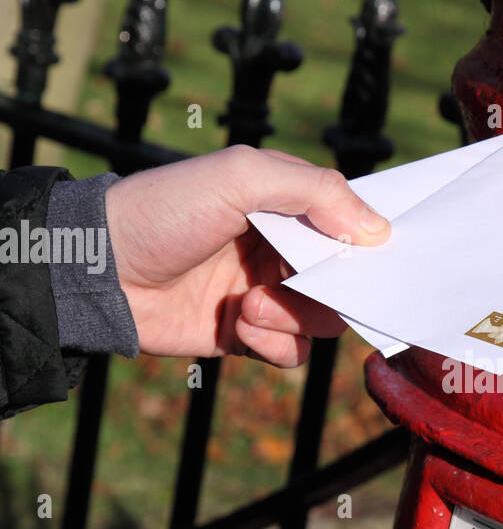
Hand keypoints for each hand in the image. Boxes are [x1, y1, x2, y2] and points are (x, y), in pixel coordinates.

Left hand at [105, 145, 388, 365]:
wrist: (100, 271)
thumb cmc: (164, 211)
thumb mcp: (241, 176)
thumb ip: (316, 191)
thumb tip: (377, 230)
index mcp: (285, 203)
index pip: (350, 223)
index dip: (367, 242)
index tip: (375, 257)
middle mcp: (280, 249)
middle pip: (345, 279)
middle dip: (330, 288)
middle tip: (302, 285)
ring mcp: (266, 293)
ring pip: (322, 320)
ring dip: (295, 317)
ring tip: (250, 306)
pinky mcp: (247, 334)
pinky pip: (291, 352)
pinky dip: (275, 344)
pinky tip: (239, 325)